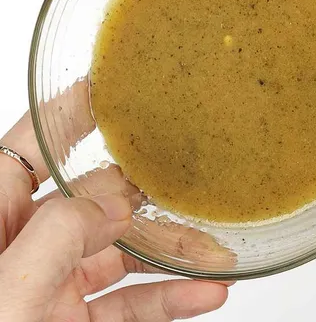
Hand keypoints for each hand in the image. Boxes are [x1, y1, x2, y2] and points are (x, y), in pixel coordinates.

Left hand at [0, 112, 229, 321]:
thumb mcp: (12, 284)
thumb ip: (64, 233)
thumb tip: (117, 206)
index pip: (30, 150)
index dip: (69, 115)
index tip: (115, 91)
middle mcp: (24, 247)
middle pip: (94, 201)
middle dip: (149, 194)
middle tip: (195, 183)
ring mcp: (49, 287)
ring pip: (122, 254)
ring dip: (174, 252)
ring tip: (219, 253)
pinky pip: (129, 304)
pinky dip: (170, 298)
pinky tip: (205, 291)